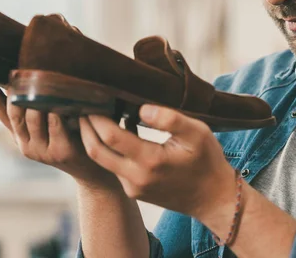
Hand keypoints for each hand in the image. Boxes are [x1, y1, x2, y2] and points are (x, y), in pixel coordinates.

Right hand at [0, 84, 120, 191]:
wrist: (93, 171)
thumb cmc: (73, 139)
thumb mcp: (52, 125)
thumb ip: (40, 109)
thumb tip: (34, 77)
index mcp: (21, 136)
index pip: (0, 113)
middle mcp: (26, 145)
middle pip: (15, 111)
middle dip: (17, 90)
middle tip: (20, 69)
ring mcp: (42, 150)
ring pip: (32, 116)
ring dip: (36, 96)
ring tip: (40, 76)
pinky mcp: (61, 151)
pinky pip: (55, 124)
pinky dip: (56, 110)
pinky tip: (59, 97)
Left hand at [79, 104, 236, 220]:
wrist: (214, 198)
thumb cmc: (208, 161)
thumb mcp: (197, 133)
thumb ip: (170, 119)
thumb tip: (140, 108)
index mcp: (151, 162)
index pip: (111, 137)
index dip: (97, 117)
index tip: (92, 98)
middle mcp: (136, 179)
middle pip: (96, 151)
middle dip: (85, 127)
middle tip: (82, 104)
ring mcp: (133, 188)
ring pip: (102, 161)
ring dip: (93, 138)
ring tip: (93, 114)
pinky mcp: (134, 191)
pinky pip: (113, 167)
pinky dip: (107, 149)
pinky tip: (112, 131)